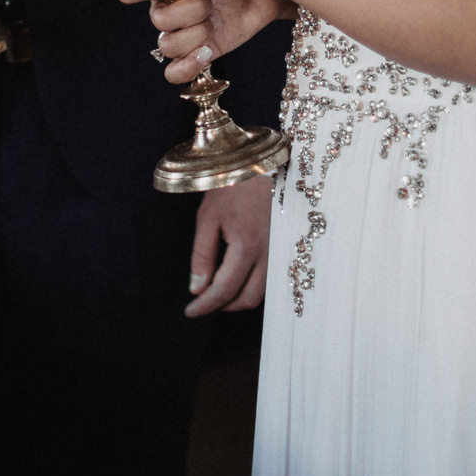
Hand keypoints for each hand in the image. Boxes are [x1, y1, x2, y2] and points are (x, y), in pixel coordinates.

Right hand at [116, 0, 289, 84]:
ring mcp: (183, 32)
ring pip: (167, 45)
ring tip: (213, 22)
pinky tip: (205, 51)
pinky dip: (187, 66)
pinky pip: (174, 72)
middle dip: (188, 10)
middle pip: (158, 19)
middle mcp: (168, 8)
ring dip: (193, 34)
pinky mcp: (199, 52)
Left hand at [186, 177, 271, 316]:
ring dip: (239, 297)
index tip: (190, 311)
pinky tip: (237, 275)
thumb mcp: (208, 216)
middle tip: (203, 300)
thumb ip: (202, 254)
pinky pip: (270, 279)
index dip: (206, 305)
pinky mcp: (285, 248)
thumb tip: (196, 288)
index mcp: (247, 245)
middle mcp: (269, 254)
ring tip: (217, 288)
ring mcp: (281, 252)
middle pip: (248, 299)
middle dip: (223, 306)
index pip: (225, 289)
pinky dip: (252, 285)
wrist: (263, 164)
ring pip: (262, 292)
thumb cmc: (233, 187)